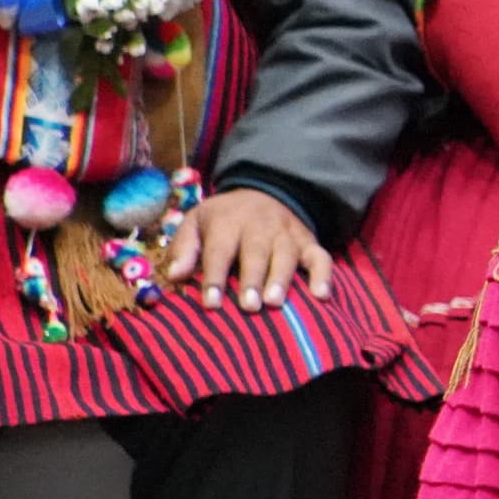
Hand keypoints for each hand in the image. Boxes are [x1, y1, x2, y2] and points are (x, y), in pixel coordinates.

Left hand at [164, 186, 332, 311]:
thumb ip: (183, 248)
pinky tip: (321, 295)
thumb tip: (174, 276)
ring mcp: (287, 234)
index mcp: (227, 222)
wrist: (263, 192)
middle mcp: (259, 226)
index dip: (215, 277)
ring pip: (286, 255)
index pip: (220, 250)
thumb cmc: (224, 219)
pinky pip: (320, 257)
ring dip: (282, 278)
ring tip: (275, 303)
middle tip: (249, 306)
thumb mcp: (196, 222)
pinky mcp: (308, 242)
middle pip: (256, 252)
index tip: (211, 303)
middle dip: (253, 279)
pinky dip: (323, 275)